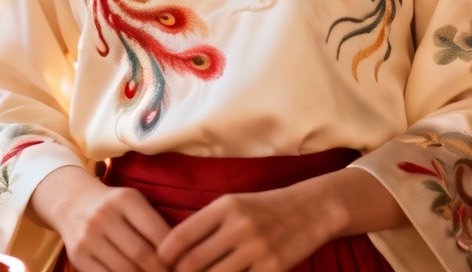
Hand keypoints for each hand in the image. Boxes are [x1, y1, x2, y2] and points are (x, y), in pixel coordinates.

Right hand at [29, 166, 171, 271]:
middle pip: (140, 254)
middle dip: (160, 270)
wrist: (73, 203)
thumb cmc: (115, 205)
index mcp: (126, 199)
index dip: (172, 252)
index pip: (156, 230)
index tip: (183, 263)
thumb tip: (181, 251)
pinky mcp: (77, 256)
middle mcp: (105, 216)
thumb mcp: (134, 202)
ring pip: (123, 269)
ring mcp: (89, 238)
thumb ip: (153, 222)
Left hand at [158, 167, 404, 271]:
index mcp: (226, 206)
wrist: (313, 209)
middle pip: (192, 265)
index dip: (163, 259)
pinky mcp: (273, 268)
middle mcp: (239, 226)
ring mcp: (257, 249)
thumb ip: (206, 225)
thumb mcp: (236, 205)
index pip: (180, 237)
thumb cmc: (266, 208)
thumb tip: (170, 255)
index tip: (158, 267)